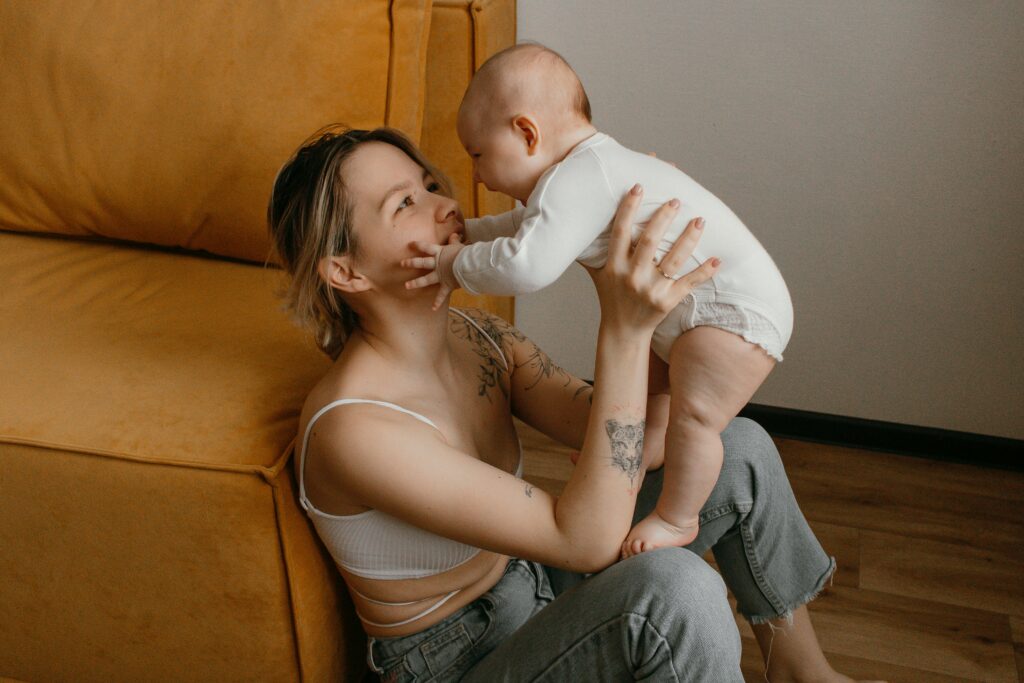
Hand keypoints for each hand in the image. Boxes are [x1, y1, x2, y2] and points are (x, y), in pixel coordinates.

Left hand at [402, 233, 464, 309]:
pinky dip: (438, 302)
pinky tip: (433, 308)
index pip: (426, 247)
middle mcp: (437, 264)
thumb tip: (454, 234)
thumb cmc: (466, 254)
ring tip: (407, 285)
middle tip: (402, 264)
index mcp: (440, 253)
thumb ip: (454, 241)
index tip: (410, 245)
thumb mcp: (459, 246)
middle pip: (422, 262)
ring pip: (426, 279)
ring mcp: (440, 275)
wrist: (469, 265)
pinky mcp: (446, 285)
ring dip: (416, 283)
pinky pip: (441, 295)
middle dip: (411, 263)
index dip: (418, 245)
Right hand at [583, 184, 718, 334]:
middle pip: (650, 242)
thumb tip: (574, 226)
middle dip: (663, 218)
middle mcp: (632, 277)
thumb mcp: (597, 274)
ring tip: (700, 220)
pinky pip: (688, 283)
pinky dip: (704, 272)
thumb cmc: (610, 297)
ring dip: (688, 238)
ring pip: (673, 260)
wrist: (623, 331)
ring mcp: (651, 290)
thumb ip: (590, 252)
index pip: (620, 232)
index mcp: (614, 266)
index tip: (639, 187)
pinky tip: (717, 259)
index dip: (628, 208)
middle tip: (676, 200)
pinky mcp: (667, 302)